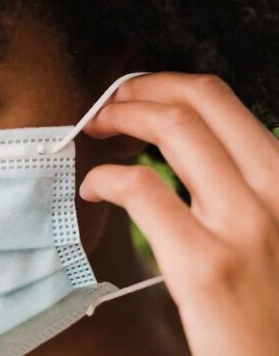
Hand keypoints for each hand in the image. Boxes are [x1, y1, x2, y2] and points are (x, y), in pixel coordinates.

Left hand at [78, 73, 278, 355]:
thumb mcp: (278, 247)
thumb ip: (249, 203)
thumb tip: (192, 170)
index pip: (229, 104)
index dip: (172, 86)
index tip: (139, 94)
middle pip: (203, 99)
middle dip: (143, 87)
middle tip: (110, 103)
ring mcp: (247, 228)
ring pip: (177, 129)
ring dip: (124, 116)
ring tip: (97, 129)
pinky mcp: (209, 269)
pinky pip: (145, 192)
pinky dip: (109, 179)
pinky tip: (95, 189)